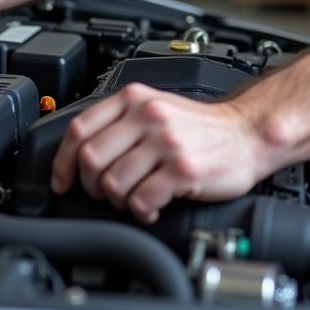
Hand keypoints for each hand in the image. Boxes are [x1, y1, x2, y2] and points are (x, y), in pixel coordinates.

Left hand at [49, 83, 271, 222]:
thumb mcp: (155, 107)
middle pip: (92, 159)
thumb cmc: (199, 127)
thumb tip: (79, 153)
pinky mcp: (182, 169)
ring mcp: (166, 142)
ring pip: (114, 183)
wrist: (246, 133)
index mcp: (134, 99)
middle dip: (91, 186)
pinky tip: (151, 207)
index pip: (80, 129)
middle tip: (104, 193)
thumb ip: (120, 121)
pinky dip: (141, 211)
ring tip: (133, 199)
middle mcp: (147, 116)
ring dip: (118, 201)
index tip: (63, 181)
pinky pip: (142, 200)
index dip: (64, 161)